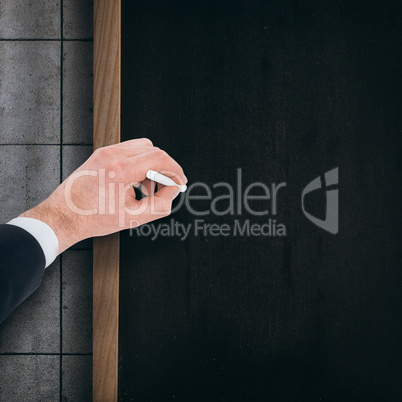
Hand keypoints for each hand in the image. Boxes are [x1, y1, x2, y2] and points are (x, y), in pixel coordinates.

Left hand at [20, 138, 186, 252]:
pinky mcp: (101, 154)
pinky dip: (138, 163)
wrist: (64, 216)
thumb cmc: (93, 218)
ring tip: (146, 188)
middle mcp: (112, 155)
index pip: (159, 158)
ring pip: (142, 147)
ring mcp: (105, 152)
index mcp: (120, 170)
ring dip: (151, 165)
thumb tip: (173, 191)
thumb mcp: (134, 218)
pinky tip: (134, 183)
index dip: (175, 170)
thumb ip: (161, 205)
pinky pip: (129, 151)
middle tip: (164, 188)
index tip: (179, 181)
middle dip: (163, 169)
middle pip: (153, 150)